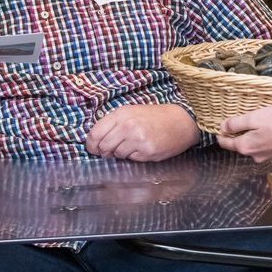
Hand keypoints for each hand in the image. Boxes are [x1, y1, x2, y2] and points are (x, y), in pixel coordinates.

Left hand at [84, 104, 199, 161]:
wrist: (180, 121)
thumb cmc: (155, 117)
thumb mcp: (131, 112)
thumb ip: (114, 124)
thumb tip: (96, 141)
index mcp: (121, 114)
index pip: (95, 133)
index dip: (91, 144)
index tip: (93, 148)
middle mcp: (127, 125)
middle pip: (103, 146)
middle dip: (105, 151)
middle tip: (111, 151)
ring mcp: (137, 139)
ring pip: (117, 154)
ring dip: (121, 153)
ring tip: (132, 145)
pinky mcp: (146, 150)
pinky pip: (131, 158)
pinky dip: (134, 156)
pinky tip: (143, 148)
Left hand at [216, 105, 271, 163]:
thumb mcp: (254, 117)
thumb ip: (236, 123)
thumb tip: (223, 127)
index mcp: (246, 147)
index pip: (226, 143)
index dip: (222, 134)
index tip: (220, 128)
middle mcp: (256, 156)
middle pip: (242, 146)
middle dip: (239, 136)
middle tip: (241, 123)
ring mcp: (270, 158)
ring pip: (256, 148)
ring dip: (255, 139)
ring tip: (260, 126)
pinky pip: (269, 148)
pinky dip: (268, 141)